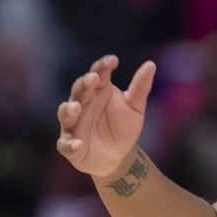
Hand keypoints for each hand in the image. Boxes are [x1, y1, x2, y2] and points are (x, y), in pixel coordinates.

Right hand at [57, 56, 155, 182]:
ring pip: (65, 114)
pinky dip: (70, 144)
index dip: (103, 66)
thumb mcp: (135, 107)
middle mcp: (82, 104)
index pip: (98, 74)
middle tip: (92, 78)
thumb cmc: (124, 126)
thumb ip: (140, 87)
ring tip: (76, 107)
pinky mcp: (71, 146)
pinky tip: (78, 144)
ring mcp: (74, 125)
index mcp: (98, 91)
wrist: (119, 156)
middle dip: (84, 84)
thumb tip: (151, 64)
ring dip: (69, 110)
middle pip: (79, 90)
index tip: (113, 60)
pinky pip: (66, 144)